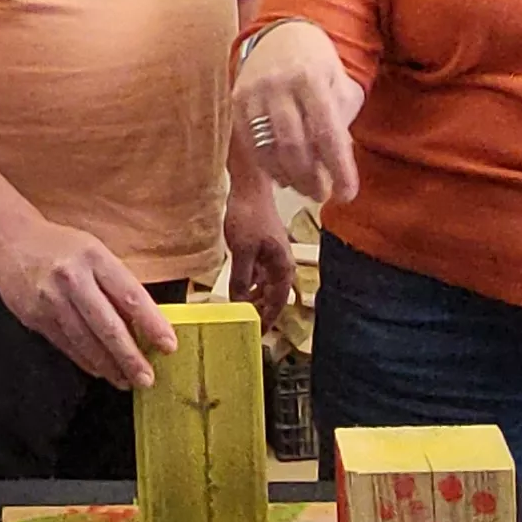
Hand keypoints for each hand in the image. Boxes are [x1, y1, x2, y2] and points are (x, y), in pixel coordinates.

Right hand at [0, 220, 171, 389]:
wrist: (9, 240)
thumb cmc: (60, 247)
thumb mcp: (94, 252)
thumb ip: (115, 284)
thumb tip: (142, 324)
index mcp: (94, 258)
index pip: (130, 296)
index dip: (152, 324)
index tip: (168, 345)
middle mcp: (71, 279)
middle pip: (108, 326)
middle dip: (130, 357)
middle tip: (147, 378)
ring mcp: (50, 300)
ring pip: (85, 342)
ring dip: (109, 366)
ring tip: (126, 381)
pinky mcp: (34, 317)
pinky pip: (66, 345)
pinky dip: (86, 361)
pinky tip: (100, 370)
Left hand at [224, 174, 294, 321]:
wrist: (249, 187)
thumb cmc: (249, 216)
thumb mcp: (242, 252)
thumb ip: (242, 279)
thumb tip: (239, 303)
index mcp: (284, 267)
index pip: (278, 302)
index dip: (268, 319)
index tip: (257, 334)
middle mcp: (282, 264)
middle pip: (273, 296)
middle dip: (260, 311)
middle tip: (244, 328)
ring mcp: (272, 257)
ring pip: (265, 286)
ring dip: (254, 299)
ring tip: (240, 313)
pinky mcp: (262, 249)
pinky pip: (257, 274)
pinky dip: (249, 284)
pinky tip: (238, 291)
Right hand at [233, 22, 364, 204]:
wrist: (280, 33)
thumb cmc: (319, 66)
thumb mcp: (340, 84)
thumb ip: (341, 120)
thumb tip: (333, 168)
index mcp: (311, 78)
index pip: (327, 133)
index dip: (338, 169)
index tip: (348, 194)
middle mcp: (279, 84)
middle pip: (294, 145)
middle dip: (311, 178)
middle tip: (323, 195)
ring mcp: (253, 93)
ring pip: (269, 148)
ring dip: (289, 177)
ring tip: (305, 189)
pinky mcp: (236, 101)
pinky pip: (251, 144)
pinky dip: (268, 166)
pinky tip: (282, 175)